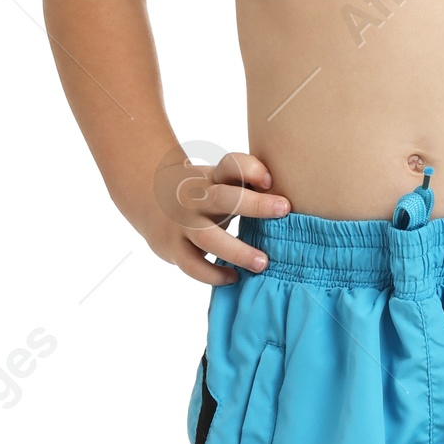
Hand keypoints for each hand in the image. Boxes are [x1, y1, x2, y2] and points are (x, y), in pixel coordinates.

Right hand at [147, 147, 288, 284]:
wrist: (151, 199)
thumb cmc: (204, 194)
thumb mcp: (220, 182)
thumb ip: (249, 187)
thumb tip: (291, 204)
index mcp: (213, 178)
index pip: (231, 165)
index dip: (251, 169)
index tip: (271, 181)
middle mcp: (197, 198)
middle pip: (223, 198)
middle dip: (254, 204)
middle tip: (284, 210)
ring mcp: (183, 224)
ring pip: (208, 237)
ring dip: (237, 251)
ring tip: (263, 263)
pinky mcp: (174, 248)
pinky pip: (193, 265)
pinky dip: (213, 275)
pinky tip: (233, 278)